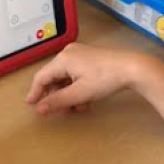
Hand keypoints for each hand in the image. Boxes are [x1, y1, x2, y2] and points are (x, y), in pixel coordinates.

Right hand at [26, 43, 145, 114]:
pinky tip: (85, 100)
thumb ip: (57, 101)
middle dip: (56, 95)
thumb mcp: (80, 93)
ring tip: (77, 108)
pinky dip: (77, 87)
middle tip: (60, 111)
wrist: (133, 68)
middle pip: (54, 77)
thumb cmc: (105, 79)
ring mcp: (81, 54)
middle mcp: (69, 53)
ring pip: (66, 77)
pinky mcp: (91, 58)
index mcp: (63, 59)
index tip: (31, 105)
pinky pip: (76, 74)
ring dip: (68, 94)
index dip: (35, 92)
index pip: (41, 77)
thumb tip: (39, 109)